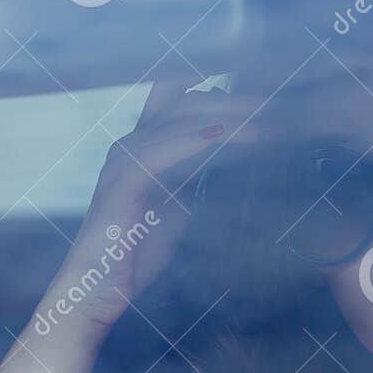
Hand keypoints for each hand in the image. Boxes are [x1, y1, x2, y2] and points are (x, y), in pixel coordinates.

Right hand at [36, 80, 260, 333]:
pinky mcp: (121, 186)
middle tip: (275, 106)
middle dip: (233, 99)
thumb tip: (231, 160)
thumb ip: (195, 178)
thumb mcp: (177, 208)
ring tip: (264, 124)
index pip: (176, 96)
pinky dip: (192, 140)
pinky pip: (160, 152)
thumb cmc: (134, 254)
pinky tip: (222, 135)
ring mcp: (123, 163)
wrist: (97, 291)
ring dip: (224, 118)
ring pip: (177, 121)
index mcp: (143, 148)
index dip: (212, 81)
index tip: (257, 83)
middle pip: (184, 101)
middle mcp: (130, 145)